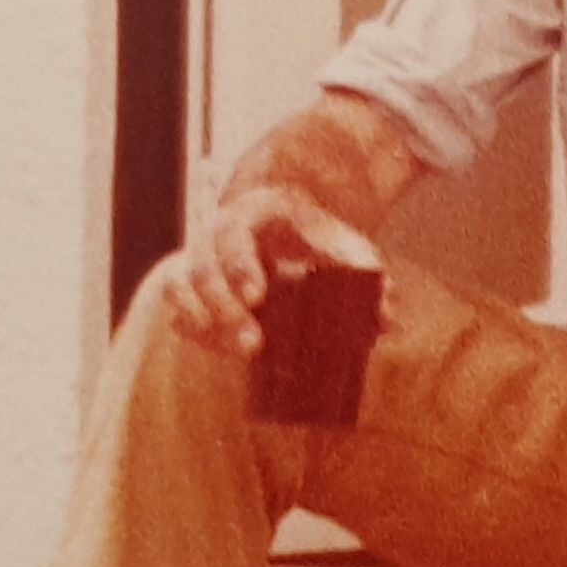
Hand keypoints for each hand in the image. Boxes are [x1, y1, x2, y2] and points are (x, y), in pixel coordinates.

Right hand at [161, 185, 378, 358]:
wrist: (287, 225)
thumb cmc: (317, 237)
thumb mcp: (344, 246)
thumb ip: (366, 275)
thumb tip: (389, 316)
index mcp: (252, 212)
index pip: (234, 234)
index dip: (241, 266)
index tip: (258, 298)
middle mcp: (215, 232)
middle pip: (203, 267)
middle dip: (224, 309)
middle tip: (253, 345)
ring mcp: (197, 256)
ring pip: (181, 287)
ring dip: (205, 324)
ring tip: (239, 354)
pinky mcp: (190, 284)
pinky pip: (177, 306)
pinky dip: (194, 329)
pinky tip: (219, 349)